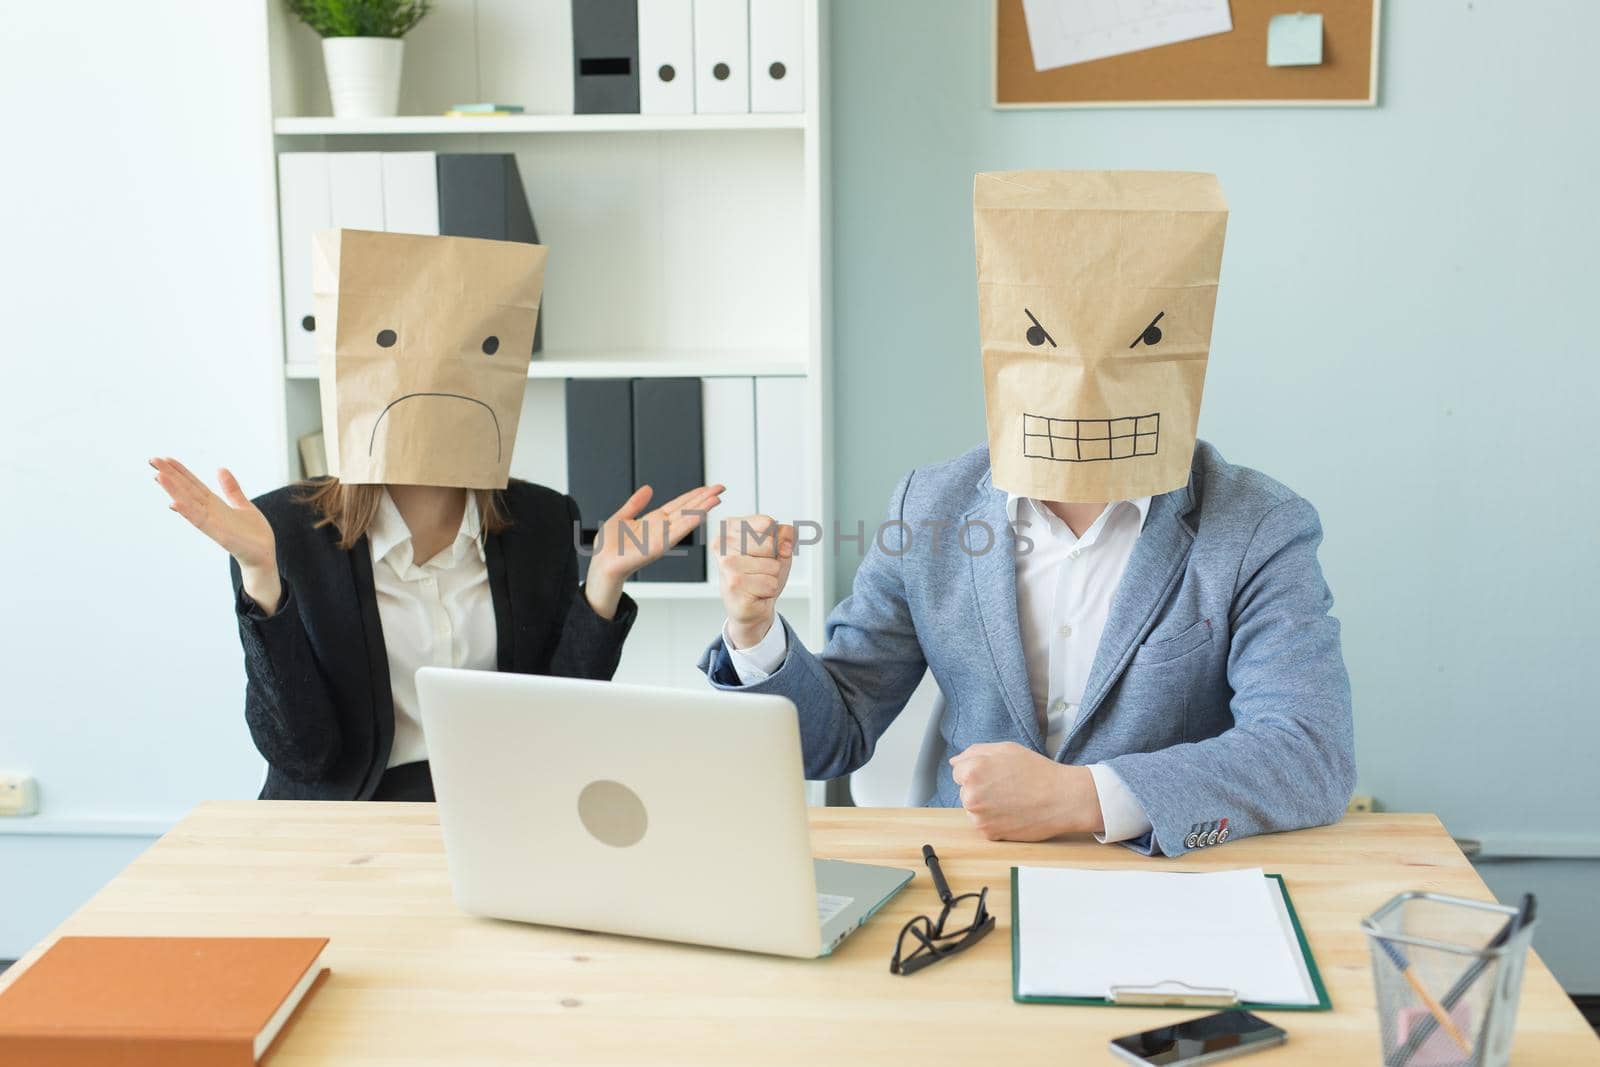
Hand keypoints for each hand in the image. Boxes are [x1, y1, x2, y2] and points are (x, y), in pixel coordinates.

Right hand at [150, 457, 280, 613]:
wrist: (263, 557)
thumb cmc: (253, 535)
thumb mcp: (243, 505)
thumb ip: (231, 489)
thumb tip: (221, 469)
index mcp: (214, 505)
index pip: (193, 484)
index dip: (180, 472)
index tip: (165, 459)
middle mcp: (209, 512)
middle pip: (187, 490)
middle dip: (171, 476)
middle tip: (152, 460)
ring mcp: (212, 523)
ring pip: (189, 503)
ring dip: (173, 490)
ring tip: (158, 475)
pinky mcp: (219, 535)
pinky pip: (201, 521)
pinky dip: (188, 512)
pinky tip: (174, 503)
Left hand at [584, 483, 724, 618]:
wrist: (602, 564)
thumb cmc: (609, 548)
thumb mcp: (622, 517)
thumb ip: (636, 503)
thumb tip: (648, 488)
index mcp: (654, 521)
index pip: (679, 505)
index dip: (694, 495)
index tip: (708, 488)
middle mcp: (662, 529)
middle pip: (687, 509)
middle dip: (704, 498)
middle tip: (721, 487)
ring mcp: (662, 537)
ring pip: (686, 519)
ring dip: (703, 508)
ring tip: (717, 498)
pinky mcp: (659, 546)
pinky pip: (677, 532)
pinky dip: (690, 523)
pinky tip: (702, 514)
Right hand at [713, 514, 795, 649]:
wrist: (749, 607)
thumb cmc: (759, 575)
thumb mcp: (776, 549)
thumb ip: (784, 536)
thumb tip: (786, 538)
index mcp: (729, 528)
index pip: (767, 523)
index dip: (774, 539)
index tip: (763, 551)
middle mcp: (723, 545)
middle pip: (770, 544)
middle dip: (773, 560)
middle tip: (759, 570)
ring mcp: (726, 566)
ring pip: (772, 566)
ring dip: (771, 577)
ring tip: (757, 581)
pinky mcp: (734, 586)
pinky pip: (770, 584)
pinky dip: (768, 591)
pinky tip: (755, 592)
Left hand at [948, 742, 1103, 841]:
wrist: (1062, 799)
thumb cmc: (1037, 771)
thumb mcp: (1006, 749)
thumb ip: (974, 752)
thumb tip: (954, 762)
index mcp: (972, 771)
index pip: (958, 772)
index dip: (979, 771)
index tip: (996, 774)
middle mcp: (971, 795)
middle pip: (965, 791)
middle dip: (980, 788)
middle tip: (1007, 786)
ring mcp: (979, 817)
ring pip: (973, 809)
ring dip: (986, 806)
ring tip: (1011, 799)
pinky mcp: (989, 834)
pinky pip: (984, 824)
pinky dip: (995, 820)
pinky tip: (1013, 812)